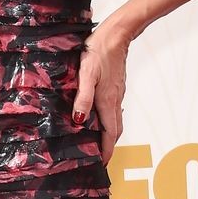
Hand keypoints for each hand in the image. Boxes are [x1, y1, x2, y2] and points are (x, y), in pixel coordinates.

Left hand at [73, 24, 129, 161]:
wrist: (116, 35)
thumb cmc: (99, 52)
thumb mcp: (87, 74)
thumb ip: (83, 98)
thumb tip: (80, 120)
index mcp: (107, 102)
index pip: (109, 134)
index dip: (106, 151)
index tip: (102, 163)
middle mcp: (114, 101)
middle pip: (114, 131)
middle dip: (108, 146)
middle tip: (99, 156)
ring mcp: (117, 94)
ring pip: (115, 120)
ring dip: (109, 134)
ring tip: (98, 141)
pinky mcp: (116, 87)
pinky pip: (114, 110)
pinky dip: (109, 120)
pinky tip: (99, 116)